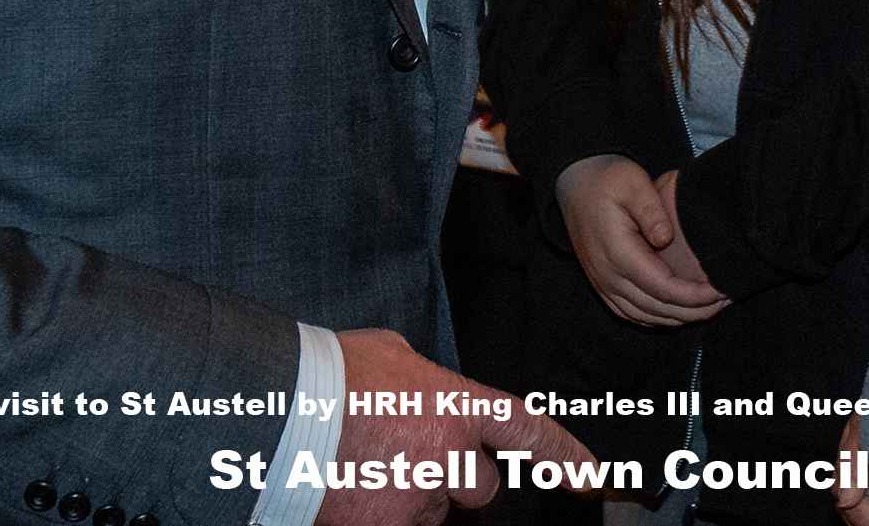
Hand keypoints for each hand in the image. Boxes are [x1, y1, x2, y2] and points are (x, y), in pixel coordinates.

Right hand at [317, 328, 592, 524]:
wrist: (276, 413)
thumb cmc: (328, 374)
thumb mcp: (392, 358)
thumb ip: (425, 382)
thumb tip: (425, 393)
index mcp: (455, 408)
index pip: (528, 432)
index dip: (565, 457)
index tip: (591, 481)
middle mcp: (447, 461)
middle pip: (480, 490)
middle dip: (455, 481)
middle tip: (406, 459)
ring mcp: (414, 504)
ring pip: (428, 513)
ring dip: (406, 498)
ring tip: (360, 467)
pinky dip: (374, 516)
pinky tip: (345, 491)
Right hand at [555, 154, 726, 326]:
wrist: (577, 184)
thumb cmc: (608, 180)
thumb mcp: (633, 183)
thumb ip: (651, 210)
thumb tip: (665, 239)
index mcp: (618, 253)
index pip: (663, 288)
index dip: (694, 296)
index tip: (720, 290)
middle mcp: (608, 276)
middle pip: (657, 309)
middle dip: (694, 311)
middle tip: (724, 301)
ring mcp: (603, 284)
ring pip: (644, 317)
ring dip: (678, 318)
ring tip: (709, 308)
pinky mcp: (603, 285)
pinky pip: (630, 313)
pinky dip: (657, 318)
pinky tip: (678, 312)